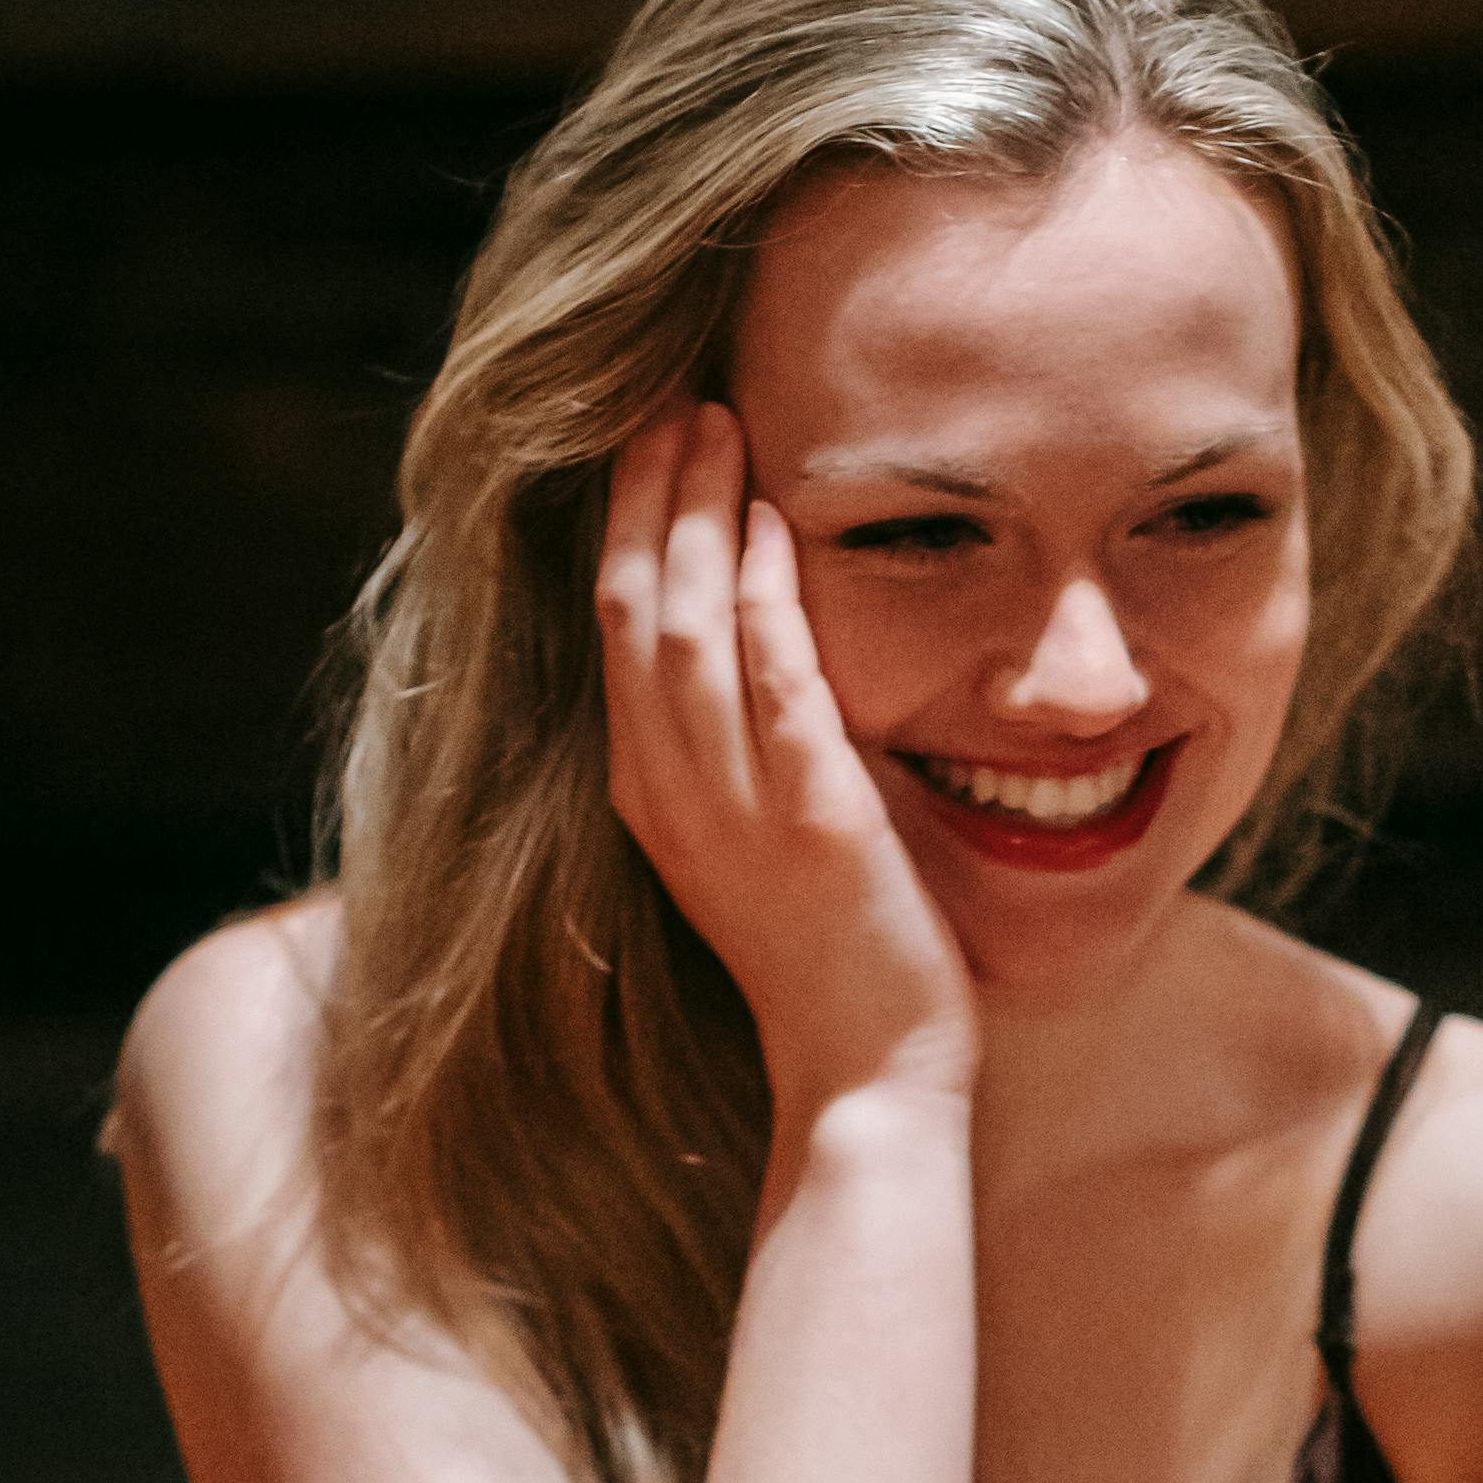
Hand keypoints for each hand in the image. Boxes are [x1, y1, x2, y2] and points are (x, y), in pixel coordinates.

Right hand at [595, 403, 979, 1122]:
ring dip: (698, 518)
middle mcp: (672, 794)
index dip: (629, 527)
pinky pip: (775, 686)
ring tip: (717, 425)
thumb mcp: (759, 843)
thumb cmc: (831, 964)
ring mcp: (735, 811)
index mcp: (650, 793)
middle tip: (676, 399)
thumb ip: (746, 754)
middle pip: (632, 610)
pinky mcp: (815, 824)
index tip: (652, 443)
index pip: (616, 631)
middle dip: (649, 495)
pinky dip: (771, 597)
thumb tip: (762, 655)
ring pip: (684, 631)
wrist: (865, 1082)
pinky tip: (778, 524)